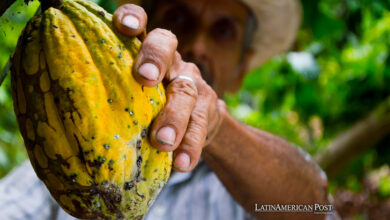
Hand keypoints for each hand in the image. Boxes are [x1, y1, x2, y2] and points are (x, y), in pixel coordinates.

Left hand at [113, 4, 224, 171]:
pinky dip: (191, 145)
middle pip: (167, 46)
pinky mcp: (208, 108)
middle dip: (155, 59)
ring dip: (175, 117)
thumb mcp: (132, 96)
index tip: (124, 26)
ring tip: (163, 142)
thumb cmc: (149, 109)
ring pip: (186, 91)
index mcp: (146, 54)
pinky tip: (182, 164)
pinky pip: (201, 125)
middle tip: (145, 78)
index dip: (133, 18)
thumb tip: (67, 118)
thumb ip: (113, 95)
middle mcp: (171, 61)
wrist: (194, 124)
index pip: (141, 24)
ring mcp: (192, 83)